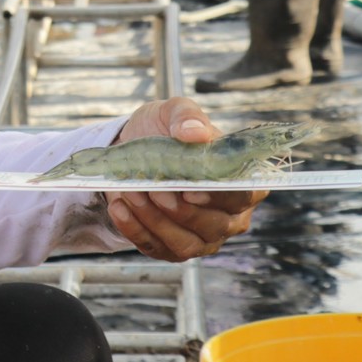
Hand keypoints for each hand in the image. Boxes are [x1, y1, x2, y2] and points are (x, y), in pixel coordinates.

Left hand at [103, 98, 265, 262]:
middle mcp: (229, 217)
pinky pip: (157, 248)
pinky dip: (135, 229)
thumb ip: (187, 117)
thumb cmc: (165, 132)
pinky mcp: (173, 249)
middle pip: (214, 225)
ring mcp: (203, 238)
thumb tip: (194, 133)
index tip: (190, 190)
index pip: (242, 196)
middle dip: (179, 210)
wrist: (132, 149)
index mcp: (241, 182)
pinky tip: (119, 207)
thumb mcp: (173, 112)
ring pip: (185, 243)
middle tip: (152, 189)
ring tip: (131, 193)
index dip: (218, 197)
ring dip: (155, 221)